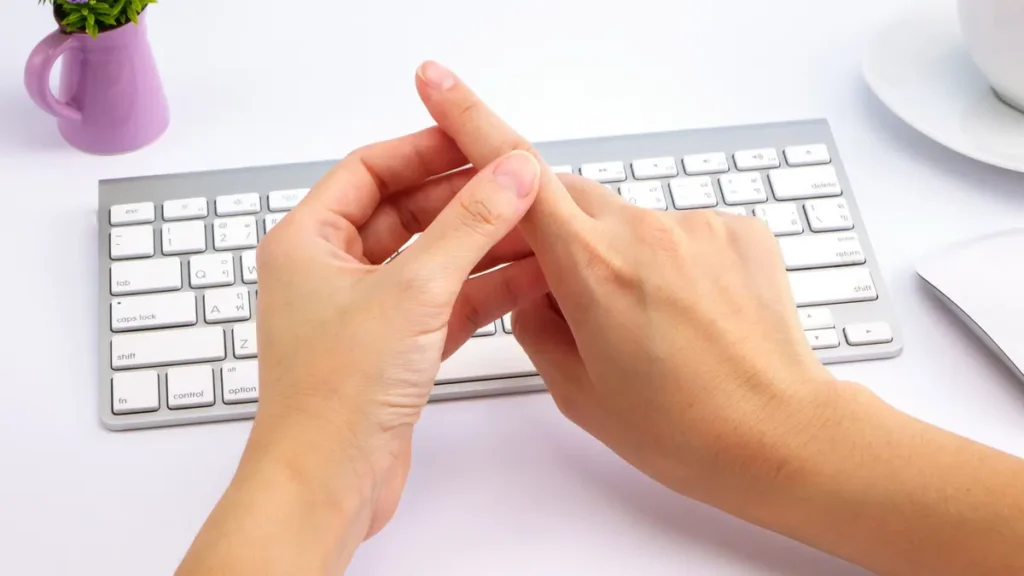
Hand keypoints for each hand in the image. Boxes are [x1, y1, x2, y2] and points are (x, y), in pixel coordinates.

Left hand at [248, 129, 545, 538]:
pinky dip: (482, 290)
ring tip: (535, 227)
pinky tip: (527, 278)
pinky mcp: (392, 349)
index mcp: (307, 242)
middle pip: (405, 212)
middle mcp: (330, 272)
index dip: (425, 149)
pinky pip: (443, 302)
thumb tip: (511, 173)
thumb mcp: (413, 291)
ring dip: (481, 245)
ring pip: (430, 260)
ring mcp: (363, 312)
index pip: (370, 169)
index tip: (475, 138)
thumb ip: (469, 226)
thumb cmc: (336, 394)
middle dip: (464, 198)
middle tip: (518, 182)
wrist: (329, 484)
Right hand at [415, 61, 852, 508]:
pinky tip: (689, 314)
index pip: (516, 173)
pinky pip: (679, 229)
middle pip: (571, 198)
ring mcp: (696, 225)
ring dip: (621, 254)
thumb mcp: (576, 389)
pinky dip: (671, 261)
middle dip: (556, 232)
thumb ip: (534, 324)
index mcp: (592, 269)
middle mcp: (644, 232)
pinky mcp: (737, 229)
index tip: (442, 84)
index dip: (471, 119)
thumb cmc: (685, 429)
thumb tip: (528, 289)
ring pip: (628, 219)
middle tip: (573, 293)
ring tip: (651, 323)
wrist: (780, 435)